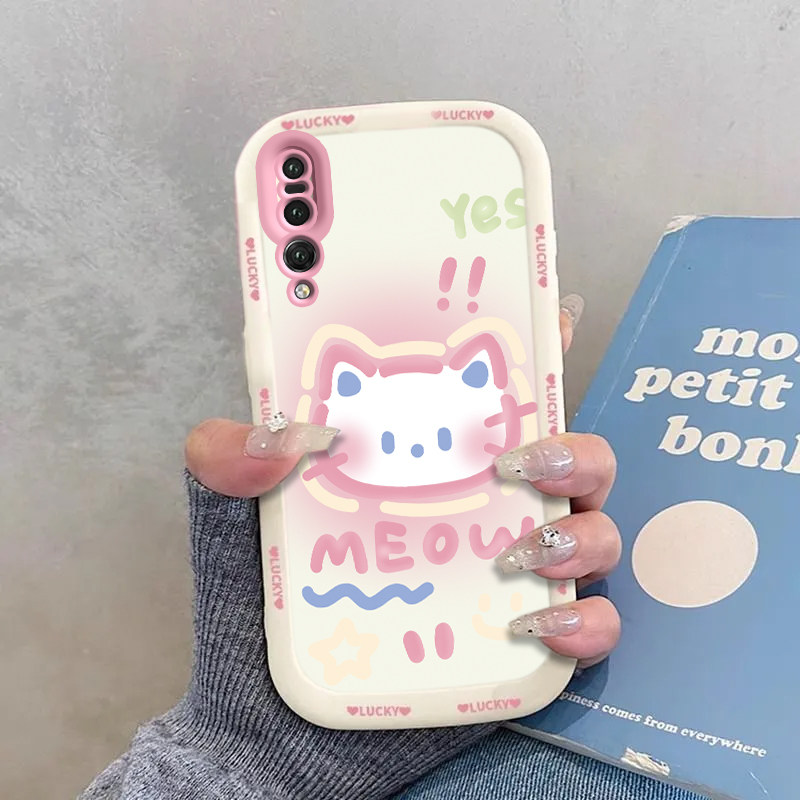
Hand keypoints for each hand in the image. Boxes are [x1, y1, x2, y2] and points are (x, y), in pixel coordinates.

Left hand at [186, 293, 619, 671]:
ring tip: (522, 552)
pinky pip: (590, 627)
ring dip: (580, 533)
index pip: (500, 399)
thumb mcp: (236, 514)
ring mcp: (514, 577)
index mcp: (437, 465)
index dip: (537, 354)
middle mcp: (488, 512)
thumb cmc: (266, 600)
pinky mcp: (526, 644)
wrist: (272, 714)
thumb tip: (279, 434)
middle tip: (519, 462)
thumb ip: (233, 461)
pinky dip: (584, 622)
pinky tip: (537, 623)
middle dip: (571, 450)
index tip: (552, 321)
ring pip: (594, 534)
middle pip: (573, 460)